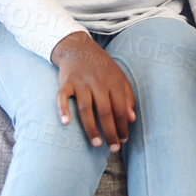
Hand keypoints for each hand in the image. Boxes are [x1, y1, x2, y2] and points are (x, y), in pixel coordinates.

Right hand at [51, 31, 135, 152]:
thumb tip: (132, 119)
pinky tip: (65, 122)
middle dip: (110, 132)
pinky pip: (63, 97)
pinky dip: (63, 109)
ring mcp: (81, 82)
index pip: (121, 109)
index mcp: (114, 83)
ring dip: (91, 128)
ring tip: (97, 144)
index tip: (123, 140)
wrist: (78, 47)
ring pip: (86, 109)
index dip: (123, 126)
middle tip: (113, 149)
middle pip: (105, 112)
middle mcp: (98, 83)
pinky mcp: (66, 82)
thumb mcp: (119, 78)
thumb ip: (127, 97)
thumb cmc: (101, 67)